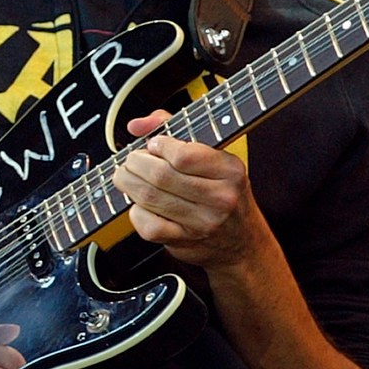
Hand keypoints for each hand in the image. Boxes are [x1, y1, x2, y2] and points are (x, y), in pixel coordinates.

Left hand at [113, 111, 257, 268]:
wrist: (241, 242)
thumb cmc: (222, 191)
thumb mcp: (214, 156)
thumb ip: (176, 129)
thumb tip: (137, 125)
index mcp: (230, 170)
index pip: (184, 155)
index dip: (159, 146)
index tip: (153, 144)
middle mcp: (220, 198)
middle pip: (161, 176)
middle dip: (136, 163)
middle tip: (132, 160)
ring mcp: (202, 223)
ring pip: (150, 198)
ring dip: (129, 184)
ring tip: (127, 177)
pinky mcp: (185, 242)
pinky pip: (148, 226)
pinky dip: (136, 212)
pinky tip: (140, 204)